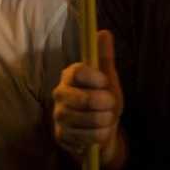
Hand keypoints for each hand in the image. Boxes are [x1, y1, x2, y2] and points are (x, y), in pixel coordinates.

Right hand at [52, 30, 123, 166]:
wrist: (100, 132)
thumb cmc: (103, 102)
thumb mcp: (108, 80)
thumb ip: (104, 57)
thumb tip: (103, 32)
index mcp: (70, 76)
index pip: (78, 71)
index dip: (96, 79)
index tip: (106, 83)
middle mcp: (60, 94)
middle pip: (85, 99)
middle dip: (106, 105)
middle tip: (111, 106)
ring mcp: (58, 116)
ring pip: (89, 120)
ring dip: (106, 122)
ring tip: (106, 120)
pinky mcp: (61, 136)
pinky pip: (87, 138)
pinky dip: (99, 137)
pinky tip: (98, 133)